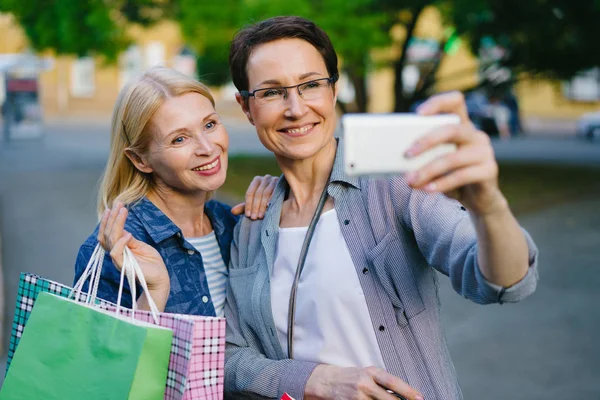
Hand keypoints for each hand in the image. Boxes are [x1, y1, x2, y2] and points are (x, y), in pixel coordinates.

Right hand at [98, 203, 169, 295]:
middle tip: (118, 204)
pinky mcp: (125, 267)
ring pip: (111, 240)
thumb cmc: (151, 263)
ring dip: (116, 224)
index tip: (115, 207)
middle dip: (111, 218)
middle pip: (107, 235)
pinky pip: (116, 253)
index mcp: (119, 249)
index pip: (107, 234)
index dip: (108, 221)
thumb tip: (124, 231)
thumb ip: (130, 240)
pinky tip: (127, 234)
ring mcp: (119, 260)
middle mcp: (116, 254)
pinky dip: (120, 242)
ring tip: (123, 211)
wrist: (160, 278)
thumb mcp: (141, 247)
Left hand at [231, 174, 278, 219]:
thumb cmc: (270, 201)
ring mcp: (274, 179)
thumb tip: (232, 211)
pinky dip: (271, 201)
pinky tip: (269, 208)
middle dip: (255, 207)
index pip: (249, 193)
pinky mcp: (282, 182)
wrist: (288, 198)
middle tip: (254, 218)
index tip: (248, 216)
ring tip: (261, 216)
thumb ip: (246, 207)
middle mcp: (265, 178)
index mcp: (257, 180)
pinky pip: (275, 192)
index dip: (247, 205)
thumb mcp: (257, 204)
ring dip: (262, 206)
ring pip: (265, 193)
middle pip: (257, 193)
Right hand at [305, 365, 423, 399]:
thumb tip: (401, 394)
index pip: (394, 383)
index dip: (409, 392)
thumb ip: (382, 382)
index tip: (420, 398)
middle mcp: (365, 384)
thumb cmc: (348, 377)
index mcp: (371, 373)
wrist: (325, 382)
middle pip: (390, 399)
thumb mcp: (366, 374)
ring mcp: (359, 397)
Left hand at [405, 91, 507, 216]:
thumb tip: (399, 157)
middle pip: (452, 129)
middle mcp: (475, 135)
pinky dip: (442, 184)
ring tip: (411, 180)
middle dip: (426, 141)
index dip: (438, 103)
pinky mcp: (489, 171)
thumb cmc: (451, 175)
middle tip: (406, 154)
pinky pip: (462, 176)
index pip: (455, 102)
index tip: (418, 113)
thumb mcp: (436, 162)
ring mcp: (485, 152)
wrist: (477, 199)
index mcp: (462, 126)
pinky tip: (428, 189)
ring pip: (453, 157)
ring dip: (428, 170)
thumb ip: (424, 154)